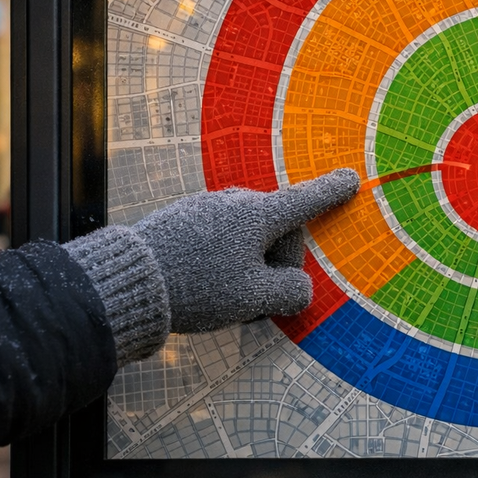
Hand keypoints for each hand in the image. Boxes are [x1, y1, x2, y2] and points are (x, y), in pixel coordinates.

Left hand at [132, 169, 358, 332]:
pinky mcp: (182, 219)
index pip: (306, 200)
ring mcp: (206, 207)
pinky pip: (218, 235)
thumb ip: (291, 292)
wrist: (127, 282)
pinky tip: (201, 285)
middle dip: (277, 260)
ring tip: (224, 298)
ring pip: (245, 234)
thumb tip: (299, 287)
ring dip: (248, 263)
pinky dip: (222, 258)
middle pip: (276, 227)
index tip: (350, 178)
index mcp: (259, 215)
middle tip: (258, 300)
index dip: (331, 192)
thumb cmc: (198, 288)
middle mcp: (235, 203)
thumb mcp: (254, 299)